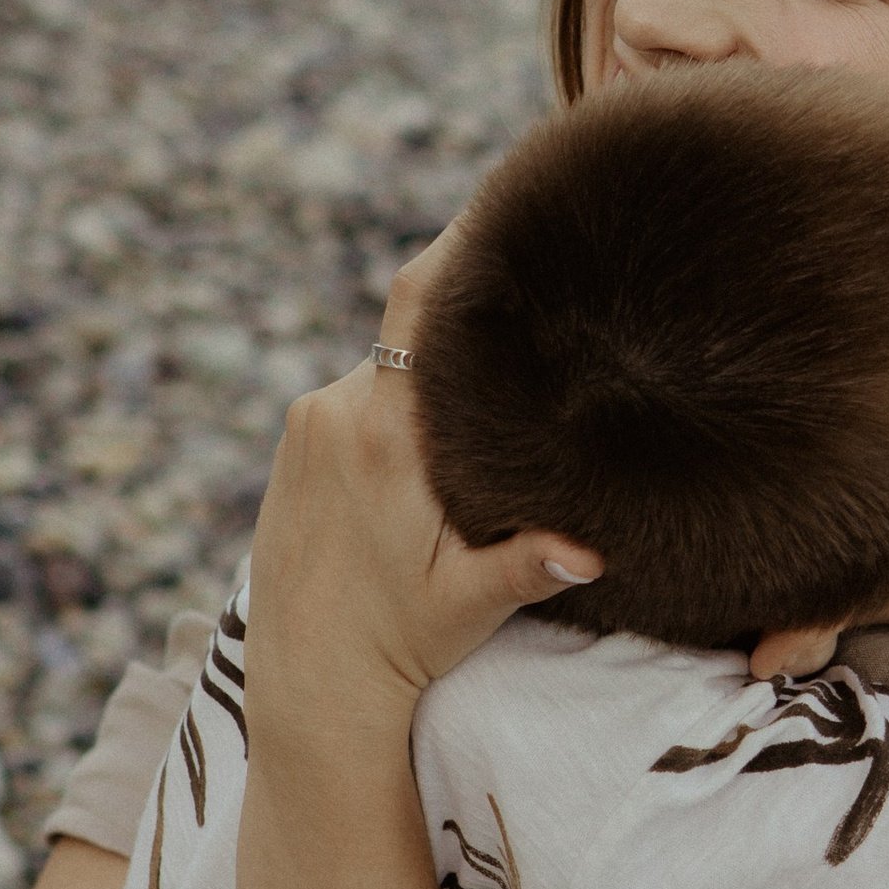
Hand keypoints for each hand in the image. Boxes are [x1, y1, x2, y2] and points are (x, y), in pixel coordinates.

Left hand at [246, 233, 598, 725]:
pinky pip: (358, 395)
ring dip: (434, 374)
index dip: (465, 242)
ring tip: (499, 376)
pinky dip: (400, 401)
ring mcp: (308, 424)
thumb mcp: (472, 604)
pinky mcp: (294, 444)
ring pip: (388, 366)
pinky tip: (440, 430)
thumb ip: (530, 564)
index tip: (511, 201)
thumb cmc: (399, 646)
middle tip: (539, 286)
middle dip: (471, 318)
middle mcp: (338, 411)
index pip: (426, 304)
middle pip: (415, 329)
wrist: (310, 687)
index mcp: (388, 436)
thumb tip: (594, 550)